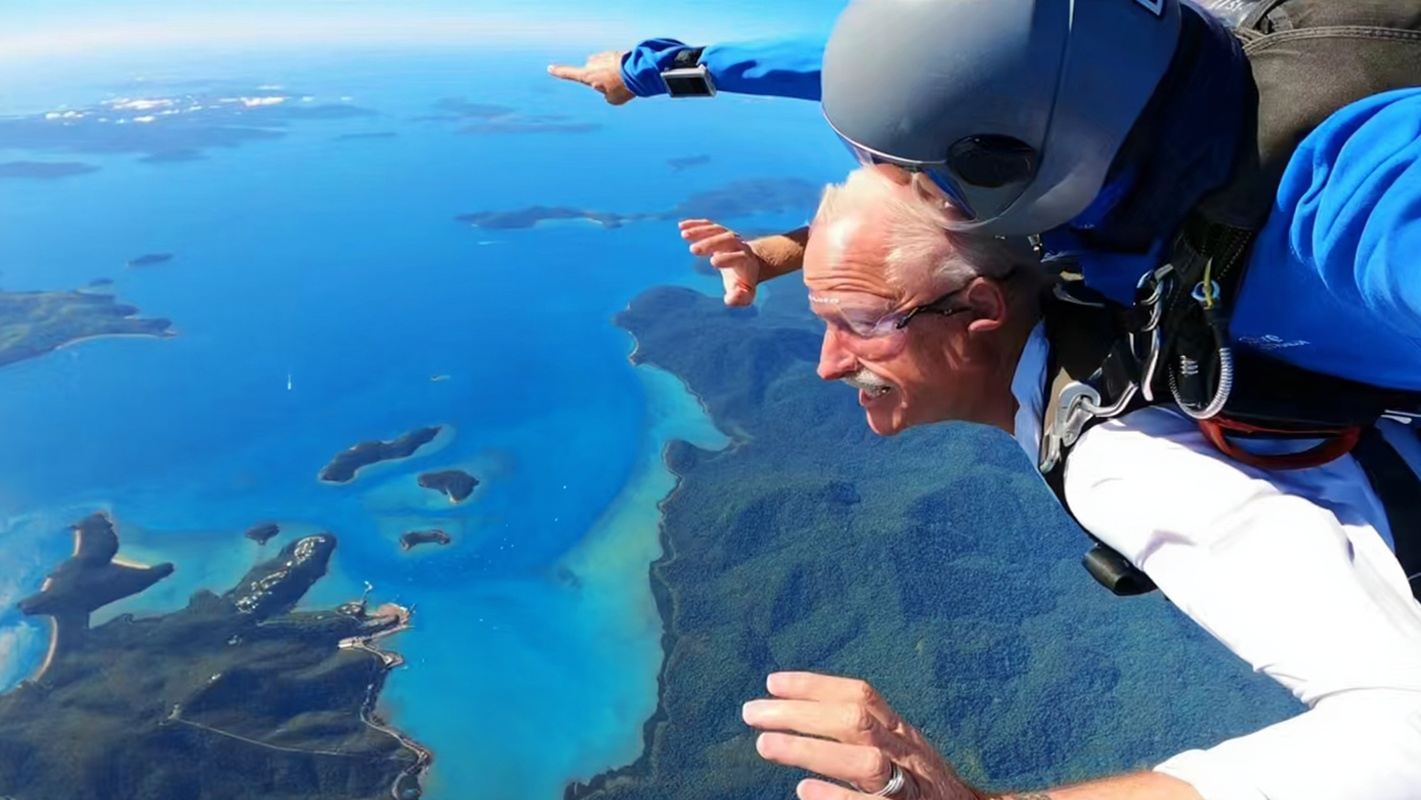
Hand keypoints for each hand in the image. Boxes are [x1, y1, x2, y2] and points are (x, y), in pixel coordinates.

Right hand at [547, 51, 635, 105]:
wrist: (638, 72)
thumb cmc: (623, 88)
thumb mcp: (613, 99)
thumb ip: (607, 94)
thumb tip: (611, 86)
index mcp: (587, 76)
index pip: (569, 74)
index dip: (559, 72)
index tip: (550, 68)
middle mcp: (592, 64)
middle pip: (593, 74)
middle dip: (602, 79)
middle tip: (615, 86)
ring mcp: (603, 56)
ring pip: (604, 68)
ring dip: (611, 74)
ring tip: (624, 80)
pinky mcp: (614, 52)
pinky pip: (614, 63)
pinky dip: (619, 69)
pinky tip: (629, 72)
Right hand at [680, 219, 764, 305]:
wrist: (749, 265)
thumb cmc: (744, 284)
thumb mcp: (745, 295)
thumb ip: (739, 298)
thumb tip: (732, 297)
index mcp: (746, 261)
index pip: (739, 256)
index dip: (728, 258)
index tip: (713, 262)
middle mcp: (739, 245)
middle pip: (728, 239)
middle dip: (711, 243)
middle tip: (693, 250)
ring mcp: (729, 236)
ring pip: (717, 229)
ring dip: (701, 231)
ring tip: (684, 234)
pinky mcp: (719, 232)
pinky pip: (709, 225)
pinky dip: (695, 224)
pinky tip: (681, 226)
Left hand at [743, 672, 983, 799]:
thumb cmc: (924, 785)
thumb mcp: (901, 749)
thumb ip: (864, 732)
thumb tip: (803, 713)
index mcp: (902, 732)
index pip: (860, 695)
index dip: (816, 684)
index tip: (771, 681)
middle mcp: (906, 753)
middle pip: (856, 721)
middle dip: (801, 713)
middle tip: (752, 713)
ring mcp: (909, 787)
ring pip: (865, 761)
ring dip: (812, 750)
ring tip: (766, 745)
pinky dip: (838, 798)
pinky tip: (805, 790)